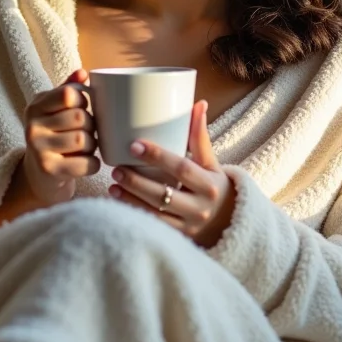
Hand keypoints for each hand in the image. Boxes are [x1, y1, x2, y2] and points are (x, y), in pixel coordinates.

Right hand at [23, 69, 99, 204]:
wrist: (39, 176)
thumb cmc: (53, 136)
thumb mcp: (55, 110)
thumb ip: (68, 89)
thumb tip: (83, 72)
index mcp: (35, 107)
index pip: (69, 94)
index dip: (82, 101)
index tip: (80, 109)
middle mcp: (32, 127)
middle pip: (80, 117)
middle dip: (90, 126)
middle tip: (85, 132)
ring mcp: (39, 150)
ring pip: (84, 140)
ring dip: (92, 145)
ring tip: (84, 147)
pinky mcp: (50, 171)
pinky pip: (87, 163)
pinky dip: (93, 163)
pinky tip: (84, 162)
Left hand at [108, 100, 235, 247]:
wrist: (228, 223)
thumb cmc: (213, 186)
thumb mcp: (211, 163)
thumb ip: (200, 137)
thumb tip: (199, 103)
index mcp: (209, 184)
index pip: (181, 168)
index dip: (158, 156)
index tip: (134, 145)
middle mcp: (200, 208)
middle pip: (164, 193)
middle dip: (137, 181)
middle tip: (117, 168)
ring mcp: (189, 226)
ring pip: (155, 213)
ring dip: (131, 199)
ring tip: (113, 184)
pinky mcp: (178, 238)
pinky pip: (153, 227)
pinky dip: (134, 214)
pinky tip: (119, 202)